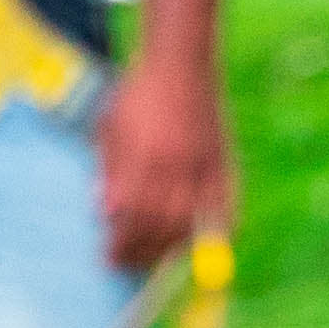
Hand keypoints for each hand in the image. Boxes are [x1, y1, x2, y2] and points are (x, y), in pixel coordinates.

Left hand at [98, 57, 235, 276]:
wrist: (180, 61)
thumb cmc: (138, 93)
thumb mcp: (111, 129)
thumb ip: (109, 170)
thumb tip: (104, 211)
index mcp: (142, 155)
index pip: (130, 215)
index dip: (120, 243)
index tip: (110, 259)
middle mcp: (173, 164)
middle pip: (159, 226)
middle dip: (141, 253)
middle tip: (128, 265)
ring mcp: (202, 164)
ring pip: (190, 222)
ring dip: (171, 248)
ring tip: (155, 258)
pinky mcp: (222, 161)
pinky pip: (224, 205)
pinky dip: (215, 230)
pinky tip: (202, 243)